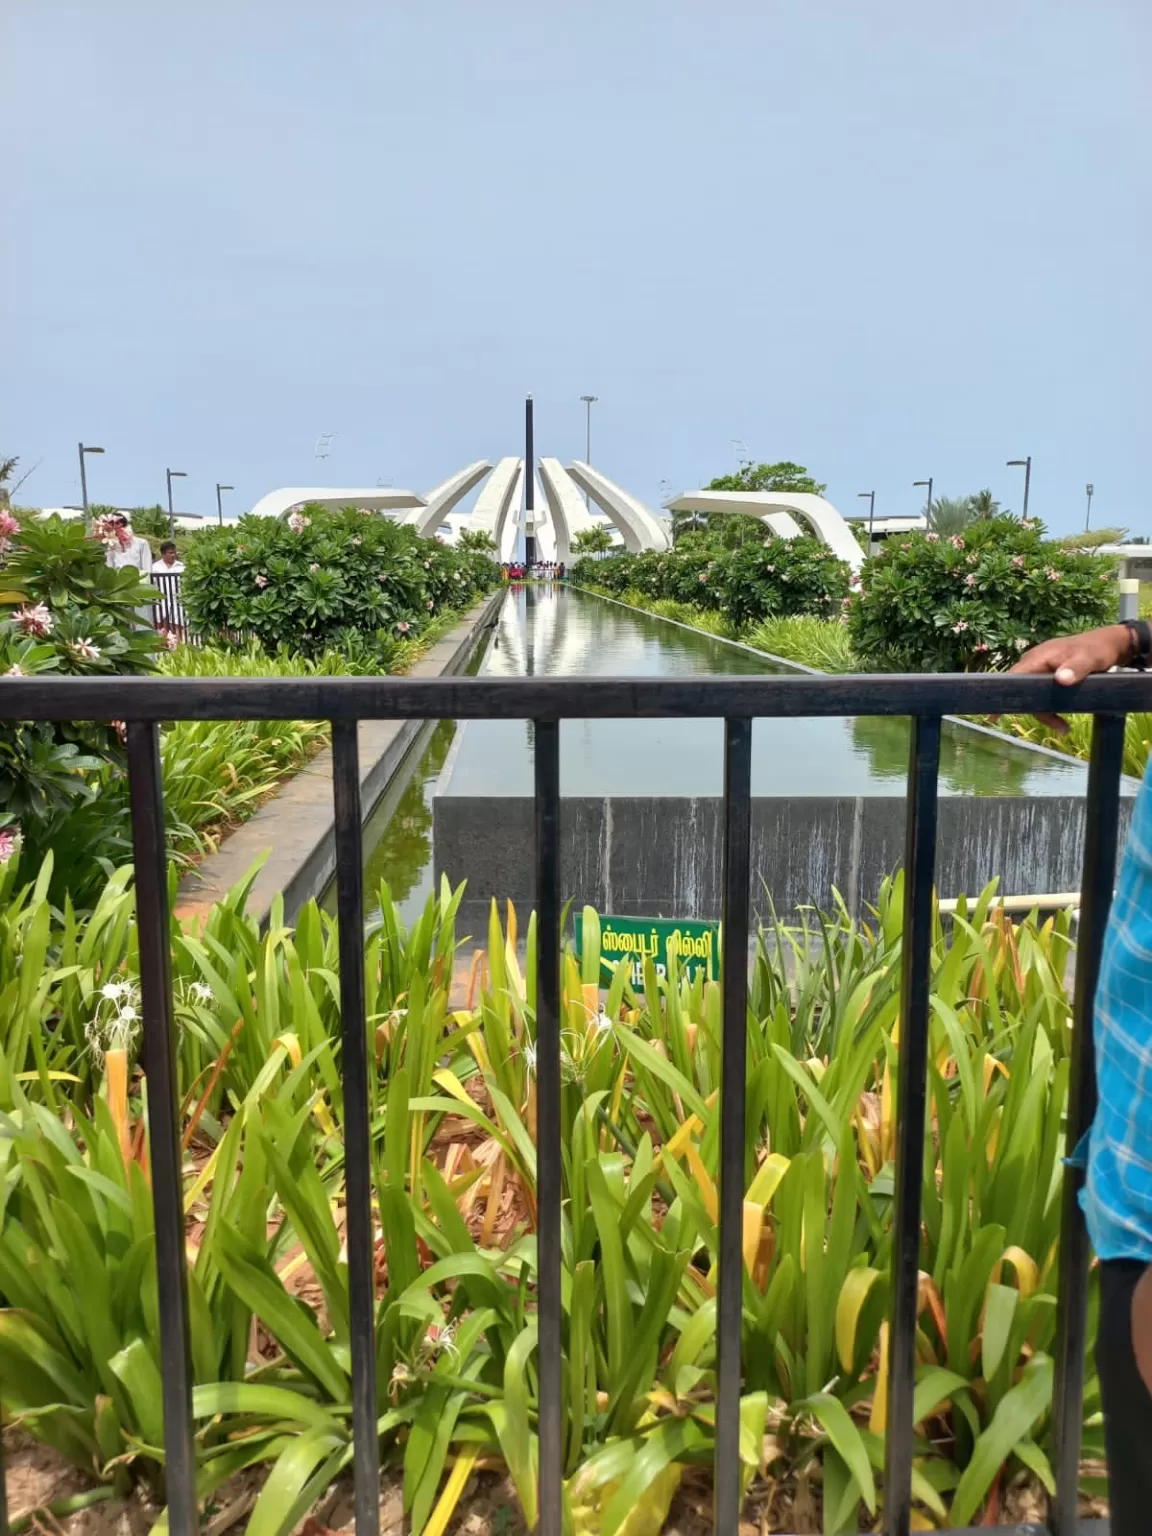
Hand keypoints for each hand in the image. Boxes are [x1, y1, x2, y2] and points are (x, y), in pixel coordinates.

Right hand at [1004, 624, 1131, 732]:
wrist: (1108, 645)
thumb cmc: (1097, 650)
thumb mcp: (1090, 659)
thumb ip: (1075, 668)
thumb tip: (1061, 680)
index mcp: (1039, 657)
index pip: (1014, 676)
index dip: (1004, 694)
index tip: (994, 713)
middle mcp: (1035, 663)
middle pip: (1023, 690)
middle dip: (1034, 710)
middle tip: (1056, 726)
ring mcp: (1041, 669)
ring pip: (1033, 696)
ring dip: (1046, 713)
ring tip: (1064, 728)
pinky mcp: (1048, 676)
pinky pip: (1041, 695)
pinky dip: (1050, 708)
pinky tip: (1062, 721)